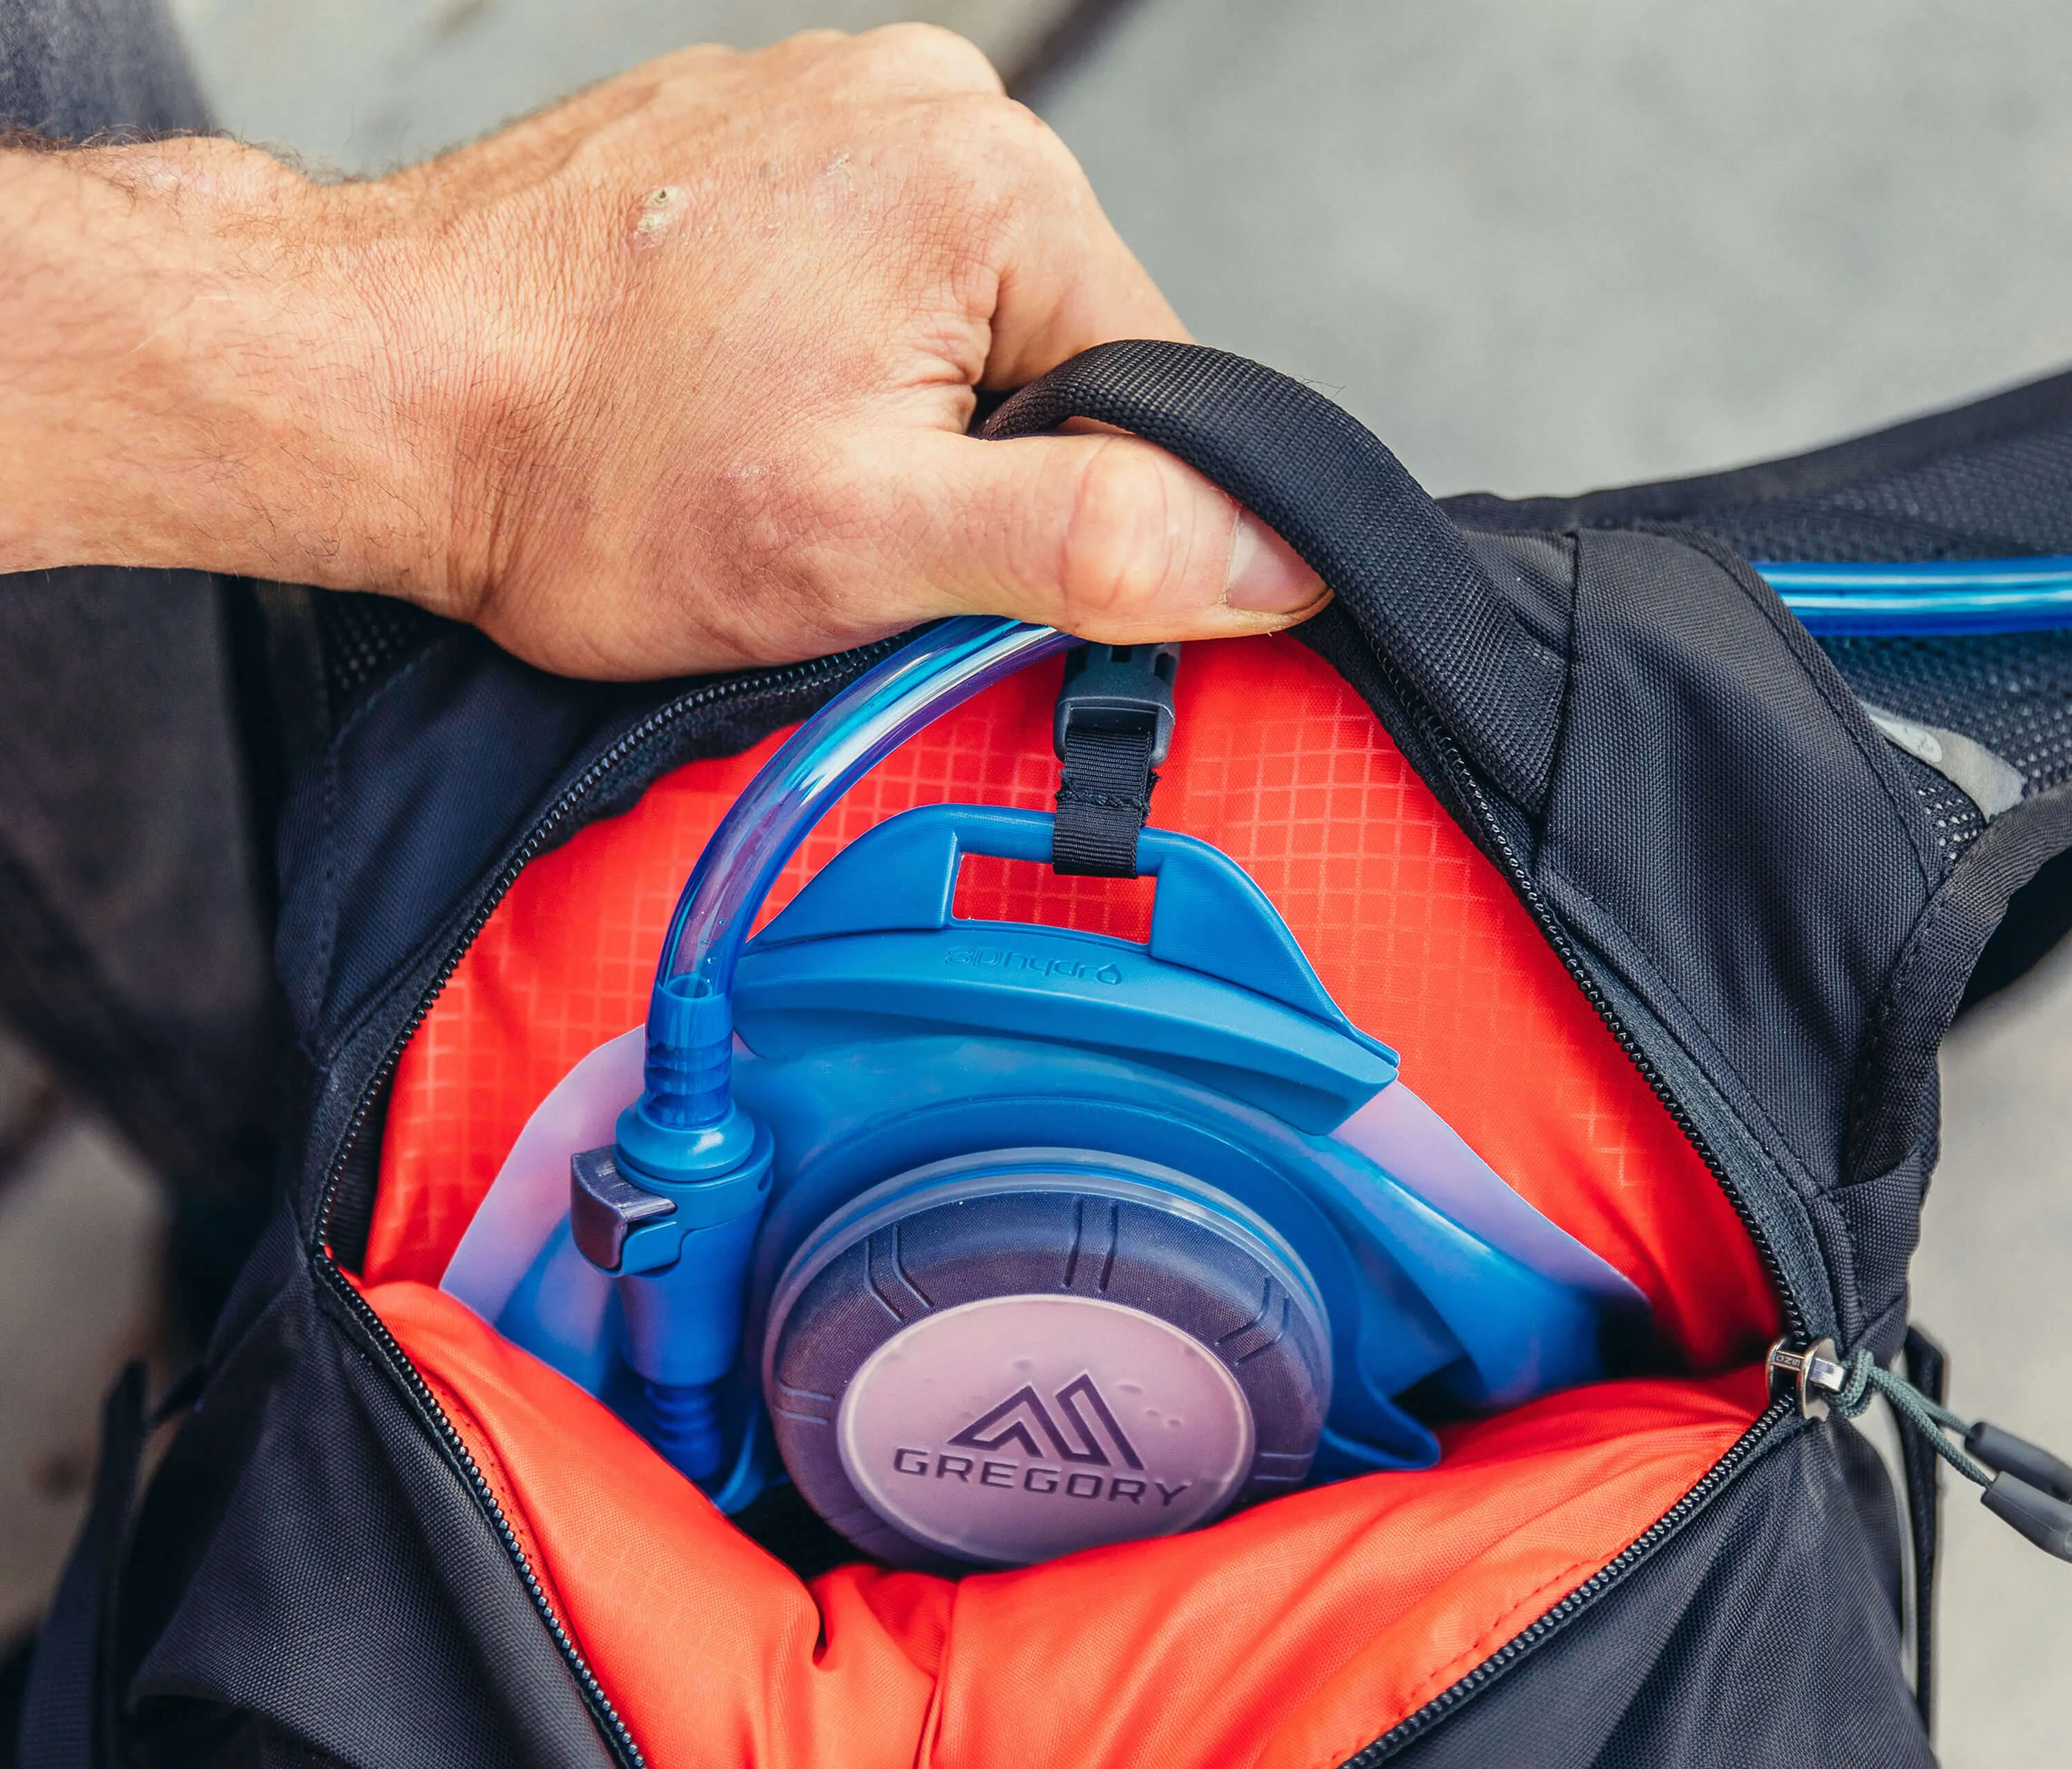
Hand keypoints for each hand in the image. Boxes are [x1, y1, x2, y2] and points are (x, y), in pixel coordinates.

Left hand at [0, 28, 1322, 677]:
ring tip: (763, 450)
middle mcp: (925, 106)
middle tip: (832, 514)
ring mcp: (835, 106)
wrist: (377, 390)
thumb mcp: (866, 542)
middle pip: (1063, 353)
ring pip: (968, 323)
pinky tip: (735, 397)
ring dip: (901, 417)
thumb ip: (1094, 541)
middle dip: (976, 467)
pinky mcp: (766, 139)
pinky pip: (875, 276)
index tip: (944, 559)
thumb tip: (1275, 553)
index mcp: (989, 185)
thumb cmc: (588, 470)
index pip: (1153, 392)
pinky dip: (832, 358)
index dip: (1076, 517)